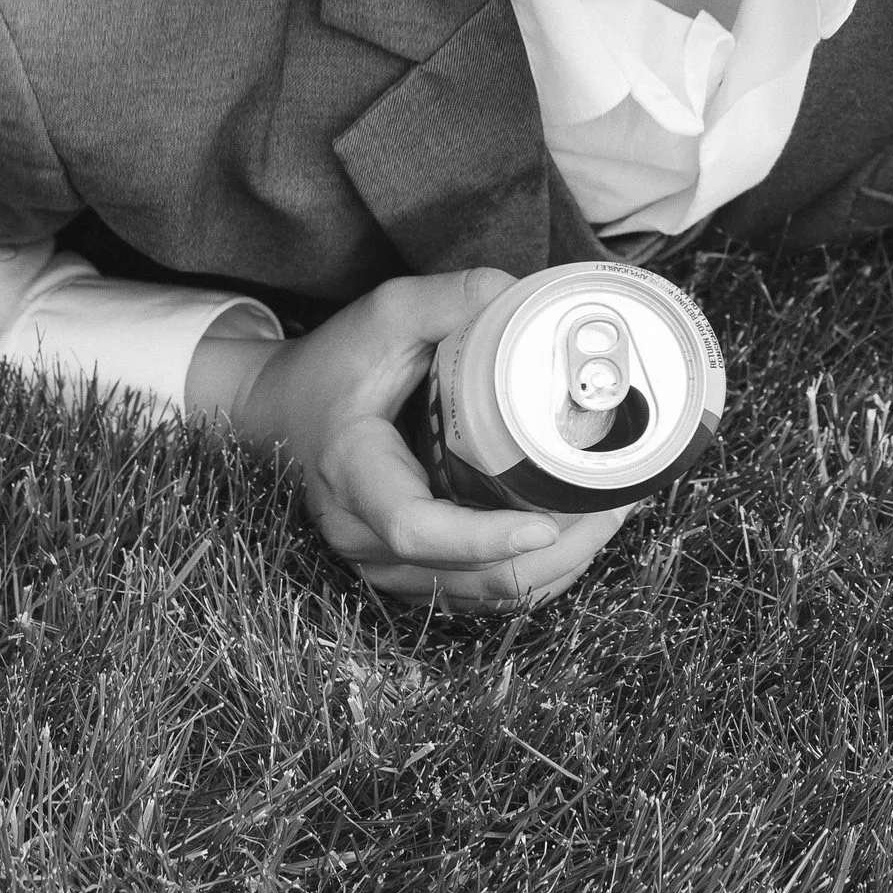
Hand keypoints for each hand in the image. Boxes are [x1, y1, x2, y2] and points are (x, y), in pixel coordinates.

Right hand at [208, 268, 637, 609]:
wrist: (275, 416)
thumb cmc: (330, 367)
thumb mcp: (381, 316)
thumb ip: (446, 301)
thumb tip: (521, 293)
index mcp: (355, 474)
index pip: (417, 528)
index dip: (485, 537)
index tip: (546, 525)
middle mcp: (363, 537)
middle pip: (469, 578)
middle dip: (556, 552)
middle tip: (617, 505)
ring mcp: (382, 566)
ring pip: (481, 598)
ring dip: (554, 570)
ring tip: (609, 517)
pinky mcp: (403, 576)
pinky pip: (476, 598)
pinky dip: (531, 579)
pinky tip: (573, 539)